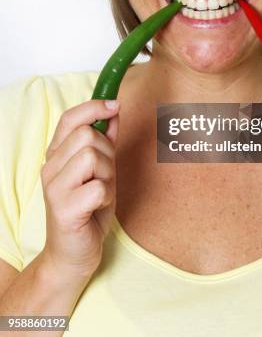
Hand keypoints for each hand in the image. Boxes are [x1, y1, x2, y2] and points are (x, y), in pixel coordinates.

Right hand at [40, 100, 119, 279]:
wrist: (73, 254)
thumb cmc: (88, 209)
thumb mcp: (101, 170)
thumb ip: (105, 141)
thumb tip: (114, 110)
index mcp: (56, 155)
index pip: (70, 119)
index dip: (94, 107)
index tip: (115, 105)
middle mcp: (50, 168)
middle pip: (87, 136)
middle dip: (108, 153)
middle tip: (104, 176)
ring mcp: (54, 188)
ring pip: (93, 157)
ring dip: (107, 175)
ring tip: (100, 192)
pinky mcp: (63, 209)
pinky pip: (98, 187)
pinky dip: (106, 196)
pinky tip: (97, 207)